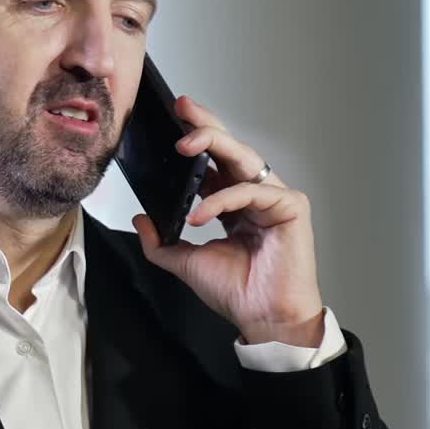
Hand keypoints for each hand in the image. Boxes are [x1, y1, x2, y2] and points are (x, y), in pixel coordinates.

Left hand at [131, 96, 324, 345]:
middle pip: (230, 149)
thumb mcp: (185, 262)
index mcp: (233, 204)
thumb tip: (139, 219)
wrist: (263, 318)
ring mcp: (274, 198)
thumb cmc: (236, 292)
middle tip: (182, 110)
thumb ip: (160, 242)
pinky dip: (222, 200)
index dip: (196, 138)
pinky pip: (251, 192)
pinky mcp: (290, 207)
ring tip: (184, 148)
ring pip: (244, 159)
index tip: (174, 117)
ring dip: (214, 146)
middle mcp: (254, 195)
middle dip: (205, 125)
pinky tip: (200, 215)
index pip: (213, 162)